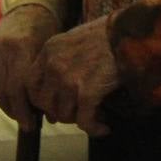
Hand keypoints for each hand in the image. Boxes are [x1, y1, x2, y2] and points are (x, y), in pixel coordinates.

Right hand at [0, 2, 63, 127]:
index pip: (18, 88)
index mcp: (19, 45)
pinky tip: (12, 94)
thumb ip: (46, 83)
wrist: (30, 10)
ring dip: (8, 105)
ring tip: (22, 113)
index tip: (33, 124)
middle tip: (29, 124)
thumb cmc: (48, 35)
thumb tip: (49, 119)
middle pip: (4, 91)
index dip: (24, 110)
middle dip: (16, 112)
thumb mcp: (50, 54)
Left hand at [27, 16, 121, 134]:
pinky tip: (104, 128)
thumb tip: (54, 92)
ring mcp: (69, 79)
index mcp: (49, 50)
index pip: (29, 84)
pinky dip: (94, 128)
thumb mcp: (74, 39)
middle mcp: (54, 65)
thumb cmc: (108, 34)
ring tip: (96, 116)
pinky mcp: (87, 92)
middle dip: (59, 112)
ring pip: (64, 115)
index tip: (51, 108)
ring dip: (79, 120)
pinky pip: (85, 121)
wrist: (132, 32)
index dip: (39, 100)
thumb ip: (60, 60)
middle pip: (44, 103)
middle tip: (76, 114)